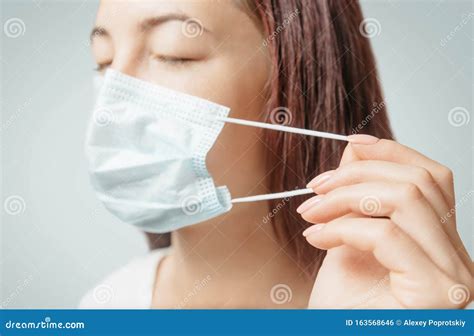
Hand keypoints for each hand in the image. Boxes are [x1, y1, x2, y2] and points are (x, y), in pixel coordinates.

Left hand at [298, 135, 472, 307]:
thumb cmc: (345, 310)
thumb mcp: (349, 242)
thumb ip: (358, 199)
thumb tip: (356, 151)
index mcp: (442, 247)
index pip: (434, 179)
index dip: (393, 153)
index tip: (352, 144)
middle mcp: (459, 261)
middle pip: (420, 183)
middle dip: (358, 175)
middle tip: (315, 188)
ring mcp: (455, 279)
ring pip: (408, 199)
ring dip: (347, 196)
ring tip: (311, 212)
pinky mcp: (437, 295)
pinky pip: (388, 235)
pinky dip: (344, 227)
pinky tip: (316, 238)